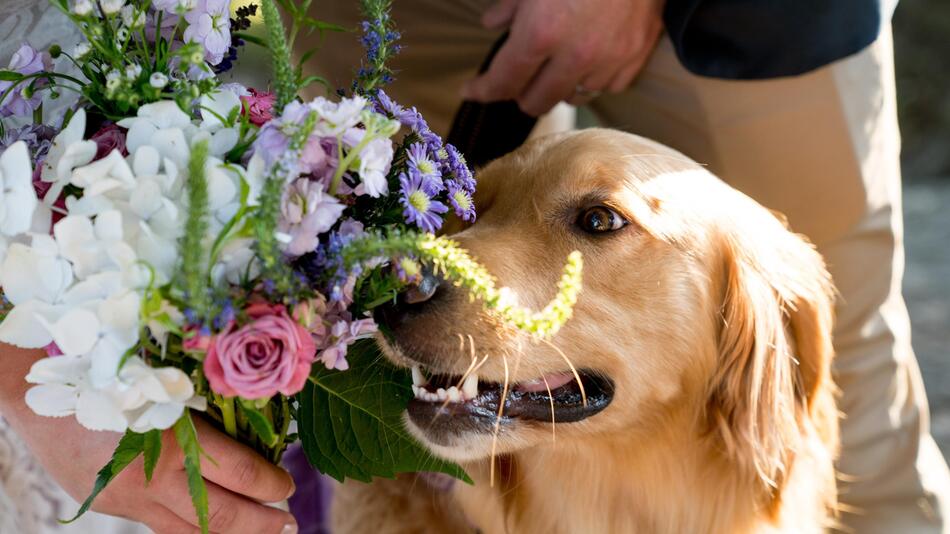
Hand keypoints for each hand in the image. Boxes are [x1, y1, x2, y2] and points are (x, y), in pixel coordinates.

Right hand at [0, 346, 297, 533]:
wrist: (40, 388)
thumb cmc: (110, 371)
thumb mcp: (165, 385)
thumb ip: (205, 411)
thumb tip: (256, 430)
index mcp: (173, 438)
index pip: (240, 473)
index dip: (271, 483)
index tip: (288, 483)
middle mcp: (152, 476)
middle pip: (222, 514)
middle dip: (262, 521)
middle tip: (289, 521)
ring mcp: (129, 497)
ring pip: (191, 531)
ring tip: (261, 531)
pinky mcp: (111, 504)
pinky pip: (161, 526)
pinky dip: (192, 529)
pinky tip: (211, 526)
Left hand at [461, 0, 665, 115]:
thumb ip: (511, 6)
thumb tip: (493, 23)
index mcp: (542, 32)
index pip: (503, 81)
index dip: (482, 89)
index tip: (471, 90)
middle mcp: (575, 55)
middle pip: (536, 102)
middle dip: (520, 91)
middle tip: (517, 75)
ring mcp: (608, 60)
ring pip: (572, 97)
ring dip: (558, 86)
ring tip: (556, 64)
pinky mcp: (634, 57)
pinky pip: (606, 87)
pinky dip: (592, 78)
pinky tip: (588, 60)